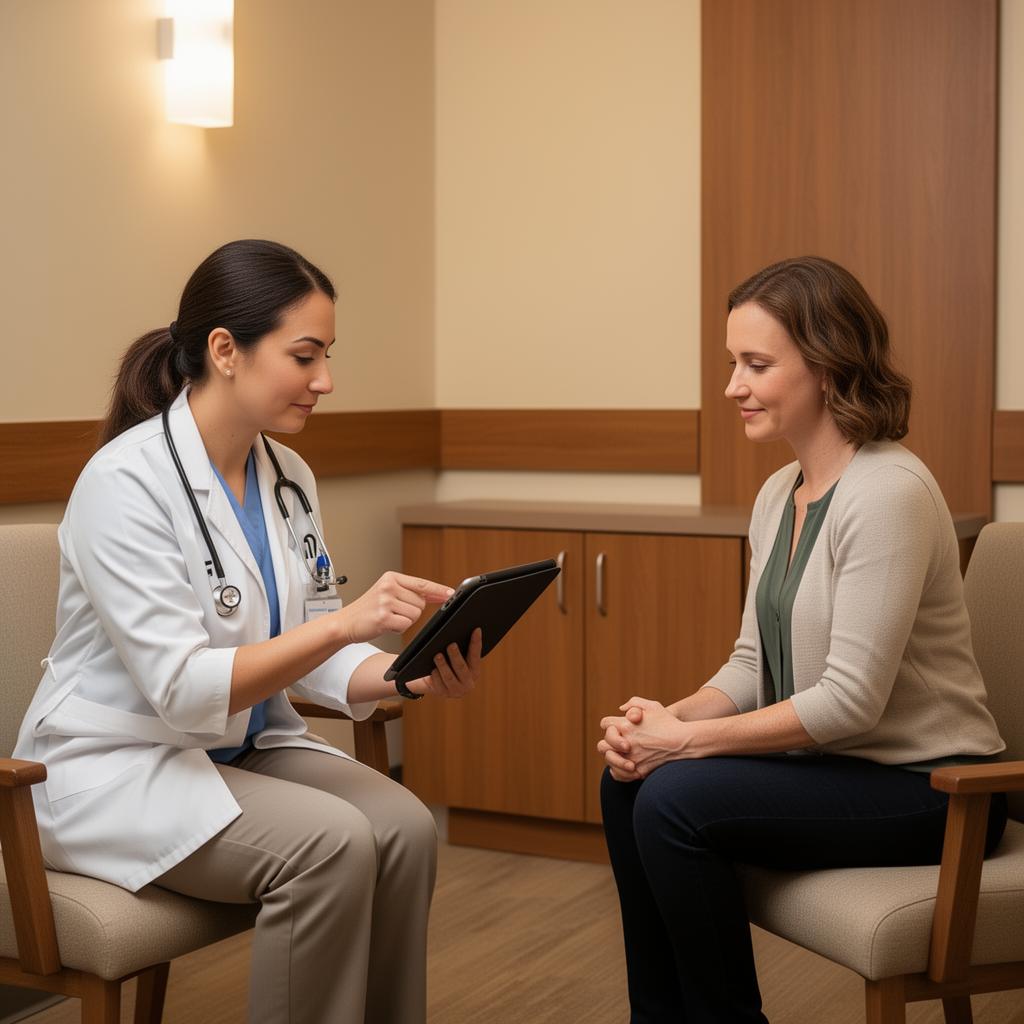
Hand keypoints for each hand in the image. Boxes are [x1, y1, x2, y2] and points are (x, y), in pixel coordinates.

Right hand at [337, 572, 451, 643]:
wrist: (345, 622)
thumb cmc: (368, 609)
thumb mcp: (387, 592)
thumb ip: (410, 592)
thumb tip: (438, 594)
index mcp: (391, 577)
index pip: (422, 584)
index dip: (438, 590)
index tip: (450, 593)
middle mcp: (388, 586)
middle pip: (421, 603)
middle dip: (412, 611)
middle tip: (394, 612)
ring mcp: (385, 601)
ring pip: (415, 615)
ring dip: (405, 621)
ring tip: (389, 617)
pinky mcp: (384, 617)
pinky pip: (406, 625)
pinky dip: (399, 628)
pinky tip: (386, 624)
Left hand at [405, 628, 482, 698]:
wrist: (432, 683)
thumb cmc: (446, 665)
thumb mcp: (454, 659)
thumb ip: (459, 649)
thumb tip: (455, 631)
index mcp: (474, 671)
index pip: (476, 656)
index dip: (476, 642)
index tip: (476, 629)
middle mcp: (468, 683)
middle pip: (461, 668)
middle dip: (456, 656)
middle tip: (451, 645)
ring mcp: (455, 690)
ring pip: (449, 677)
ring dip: (443, 666)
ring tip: (437, 656)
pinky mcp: (443, 693)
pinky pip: (438, 684)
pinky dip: (435, 676)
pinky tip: (432, 669)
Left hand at [598, 696, 689, 778]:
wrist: (683, 742)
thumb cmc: (669, 722)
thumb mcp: (652, 706)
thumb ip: (634, 703)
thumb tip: (621, 710)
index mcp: (625, 725)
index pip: (605, 724)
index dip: (609, 725)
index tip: (617, 727)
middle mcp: (625, 742)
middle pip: (602, 745)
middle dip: (608, 743)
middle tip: (619, 743)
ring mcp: (631, 758)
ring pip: (609, 761)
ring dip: (612, 758)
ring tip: (621, 755)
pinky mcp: (638, 771)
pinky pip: (618, 775)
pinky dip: (618, 771)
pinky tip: (625, 765)